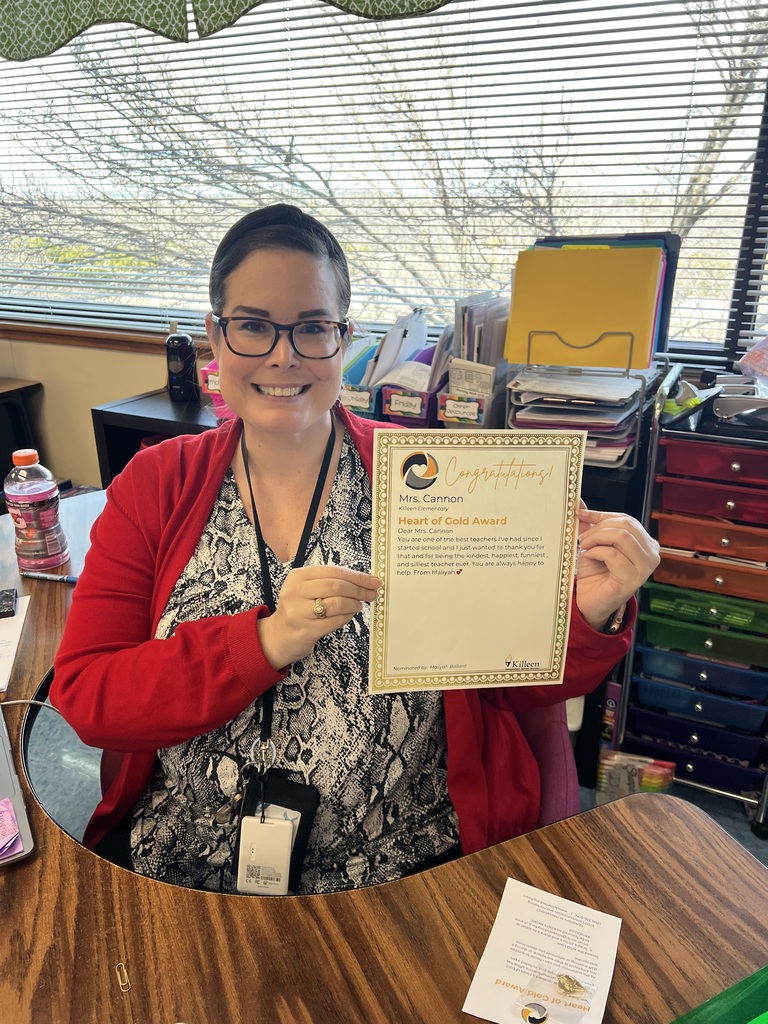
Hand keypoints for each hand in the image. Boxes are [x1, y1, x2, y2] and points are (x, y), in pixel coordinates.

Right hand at [257, 564, 381, 668]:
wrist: (279, 635)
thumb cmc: (299, 609)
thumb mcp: (307, 589)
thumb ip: (330, 581)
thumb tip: (363, 580)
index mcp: (298, 576)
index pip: (334, 571)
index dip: (357, 576)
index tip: (373, 581)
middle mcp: (296, 592)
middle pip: (336, 586)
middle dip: (359, 589)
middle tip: (371, 594)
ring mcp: (299, 612)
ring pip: (337, 603)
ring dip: (354, 604)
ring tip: (358, 605)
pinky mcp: (305, 630)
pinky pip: (334, 621)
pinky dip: (347, 617)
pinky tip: (349, 615)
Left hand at [575, 501, 659, 630]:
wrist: (591, 601)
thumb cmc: (596, 573)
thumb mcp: (594, 543)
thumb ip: (590, 524)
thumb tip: (579, 502)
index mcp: (646, 543)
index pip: (626, 519)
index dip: (602, 515)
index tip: (581, 514)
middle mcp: (652, 554)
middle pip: (625, 526)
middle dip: (599, 528)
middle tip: (582, 538)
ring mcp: (646, 568)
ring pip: (622, 537)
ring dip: (597, 539)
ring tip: (585, 547)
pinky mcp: (633, 579)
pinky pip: (613, 555)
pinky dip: (596, 552)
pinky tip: (589, 558)